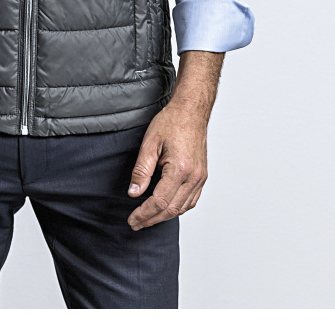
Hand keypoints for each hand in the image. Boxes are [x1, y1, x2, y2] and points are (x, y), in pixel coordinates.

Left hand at [127, 51, 223, 229]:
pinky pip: (192, 200)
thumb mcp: (150, 143)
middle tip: (136, 224)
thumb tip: (134, 192)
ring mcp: (200, 177)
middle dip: (152, 219)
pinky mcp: (202, 176)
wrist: (191, 111)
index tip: (132, 219)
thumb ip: (142, 170)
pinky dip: (178, 208)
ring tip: (148, 219)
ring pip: (183, 208)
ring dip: (165, 216)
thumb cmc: (172, 122)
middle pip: (171, 209)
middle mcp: (193, 177)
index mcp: (180, 169)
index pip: (159, 201)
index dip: (144, 214)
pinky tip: (166, 208)